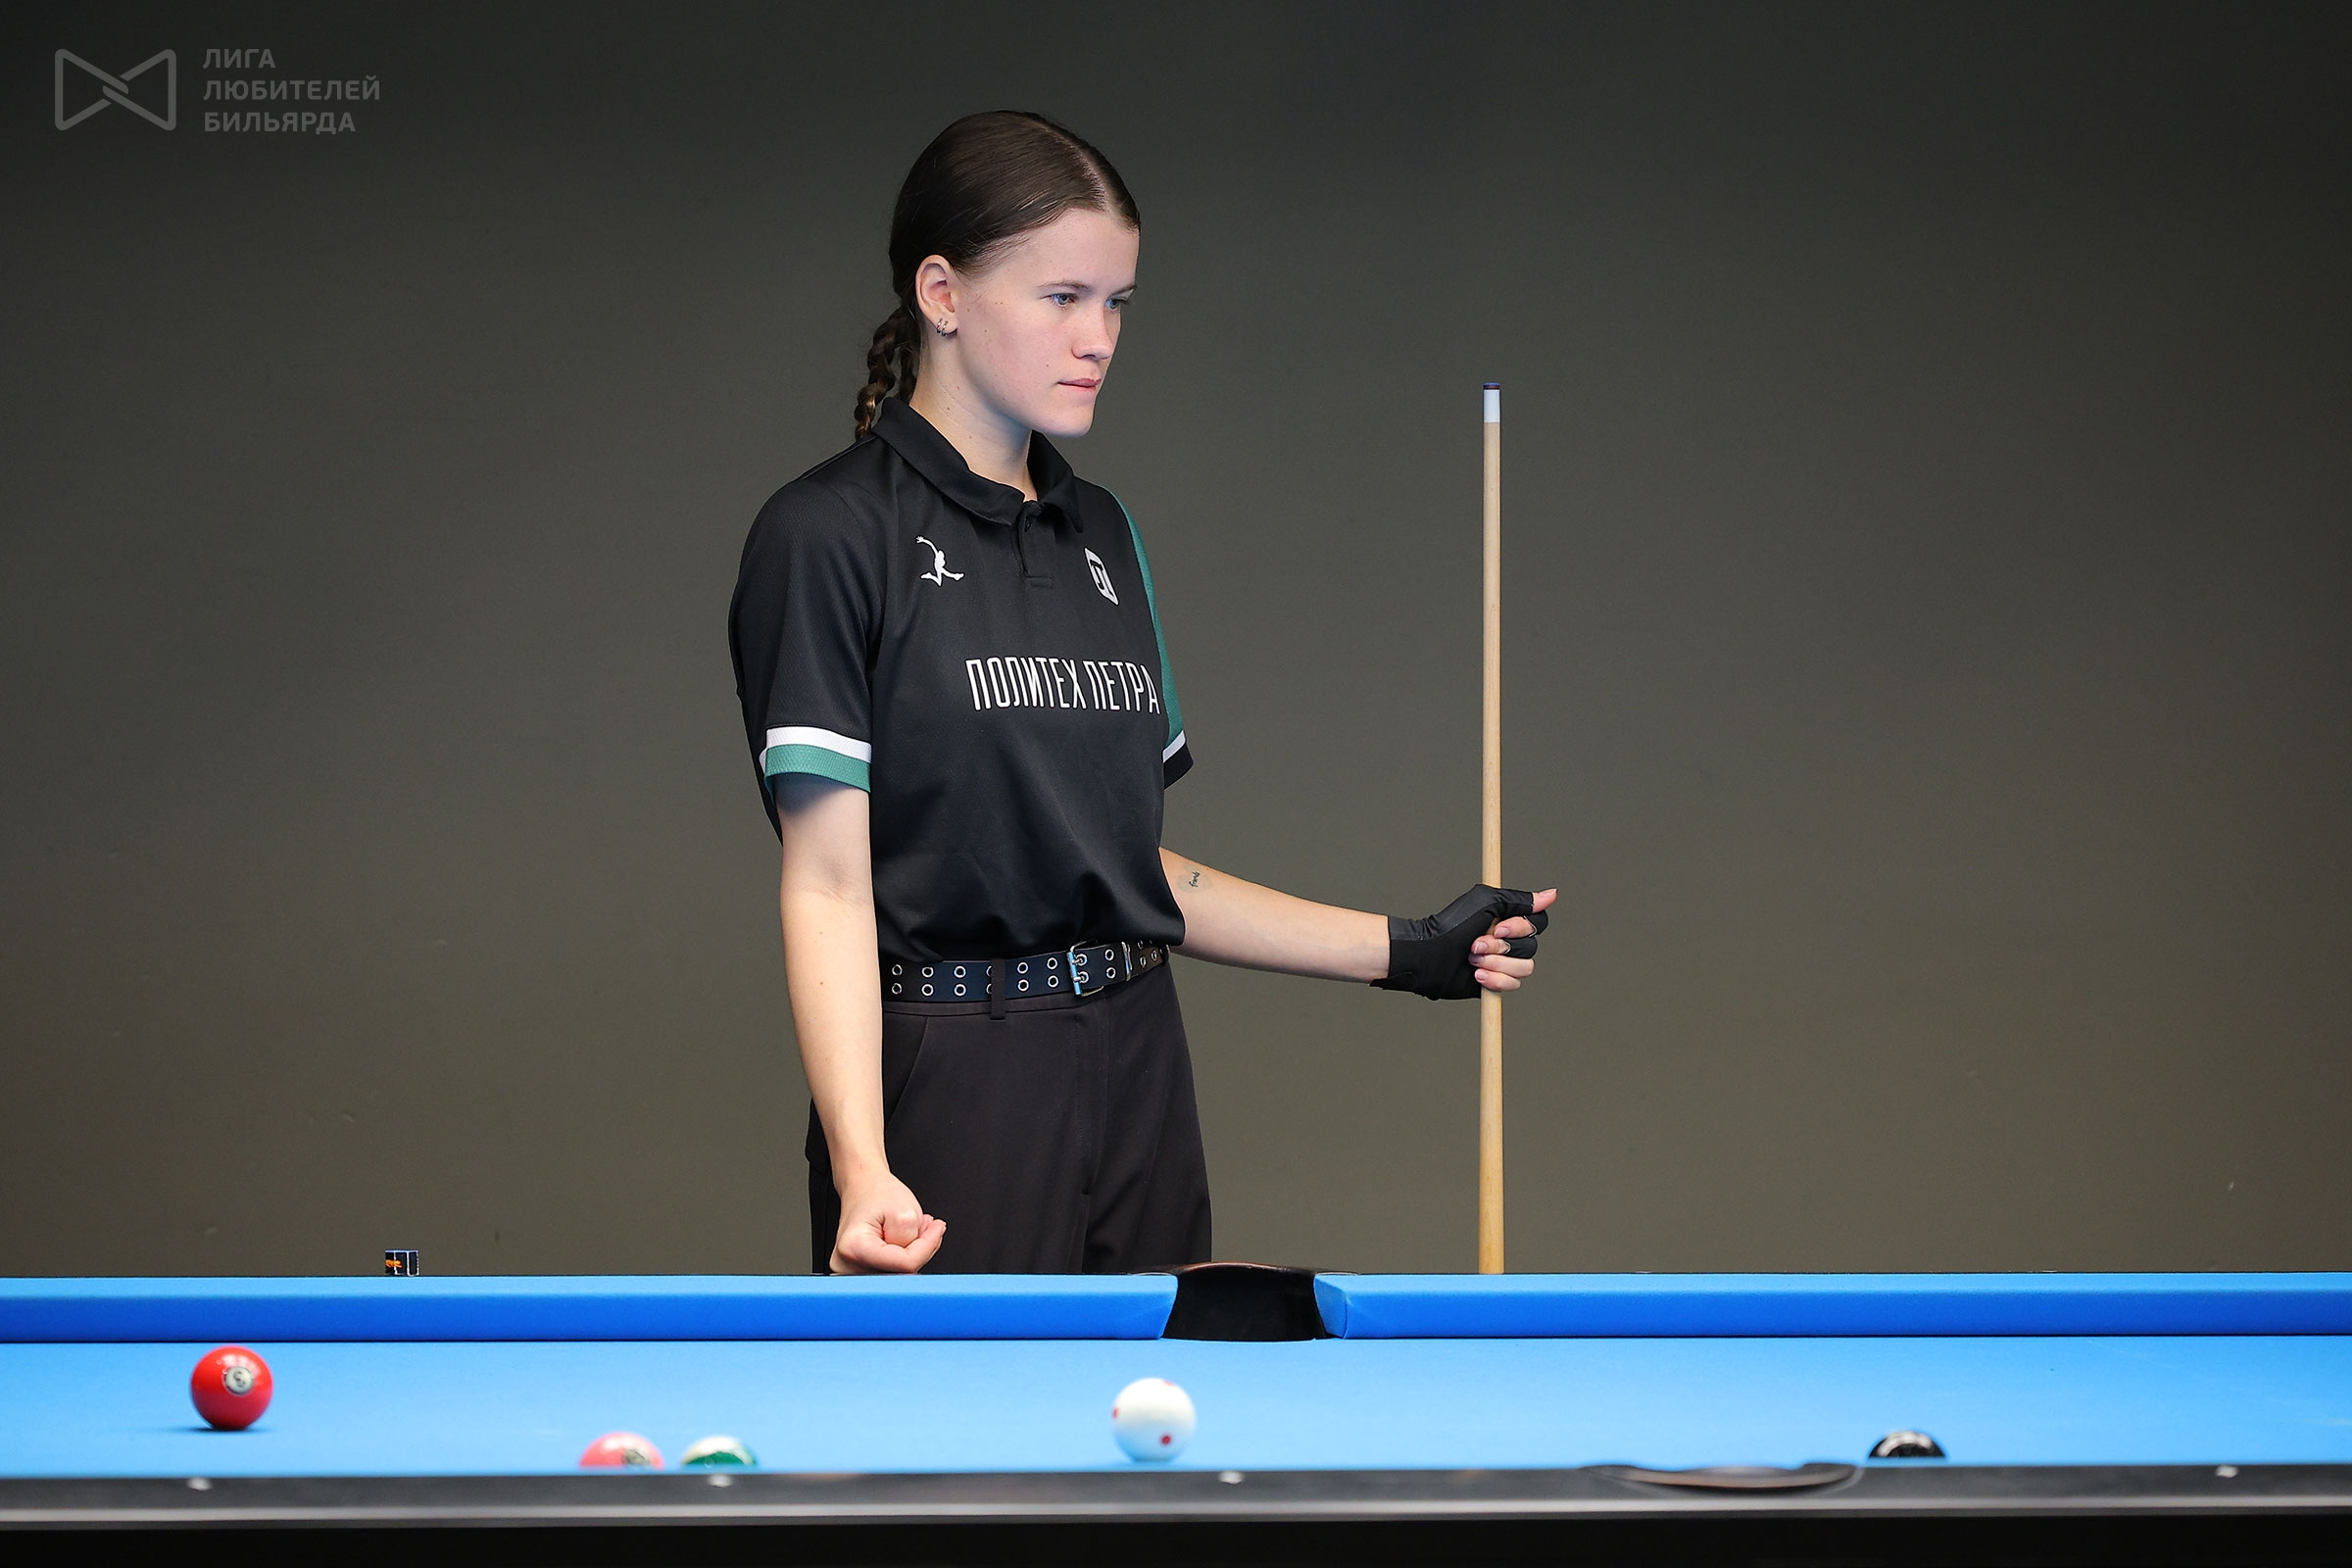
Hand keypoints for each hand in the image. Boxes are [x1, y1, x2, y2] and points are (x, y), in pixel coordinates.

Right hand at [829, 1170, 944, 1273]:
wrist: (863, 1188)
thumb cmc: (878, 1194)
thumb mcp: (905, 1211)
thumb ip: (913, 1240)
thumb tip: (918, 1260)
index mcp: (854, 1248)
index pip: (905, 1264)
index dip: (927, 1246)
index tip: (935, 1228)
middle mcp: (847, 1265)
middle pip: (901, 1274)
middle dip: (920, 1251)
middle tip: (924, 1228)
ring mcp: (851, 1272)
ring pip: (900, 1275)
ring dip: (914, 1254)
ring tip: (912, 1230)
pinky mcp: (860, 1273)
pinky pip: (894, 1273)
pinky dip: (905, 1258)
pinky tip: (904, 1240)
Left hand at [1374, 884, 1557, 999]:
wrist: (1430, 956)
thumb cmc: (1452, 925)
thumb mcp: (1487, 902)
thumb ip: (1520, 900)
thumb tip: (1551, 894)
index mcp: (1508, 919)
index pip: (1537, 923)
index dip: (1521, 928)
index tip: (1499, 927)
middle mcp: (1508, 941)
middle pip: (1531, 947)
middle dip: (1501, 947)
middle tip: (1475, 944)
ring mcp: (1502, 962)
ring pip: (1525, 968)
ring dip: (1496, 963)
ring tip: (1472, 959)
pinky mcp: (1495, 982)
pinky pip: (1513, 985)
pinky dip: (1494, 979)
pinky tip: (1475, 974)